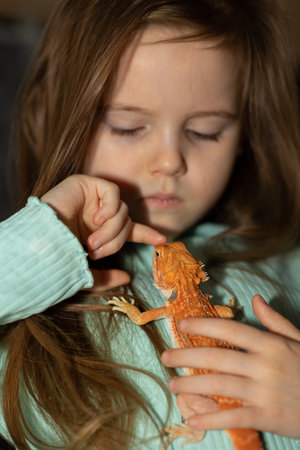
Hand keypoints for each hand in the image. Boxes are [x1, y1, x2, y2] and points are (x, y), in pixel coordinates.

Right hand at [41, 174, 165, 289]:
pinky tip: (96, 220)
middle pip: (127, 223)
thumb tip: (127, 278)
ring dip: (111, 230)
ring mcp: (91, 199)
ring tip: (92, 241)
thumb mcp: (84, 274)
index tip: (163, 240)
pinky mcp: (86, 184)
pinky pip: (113, 193)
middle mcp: (97, 214)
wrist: (37, 243)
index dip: (146, 233)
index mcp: (98, 231)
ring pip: (123, 211)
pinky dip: (110, 209)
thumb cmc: (56, 258)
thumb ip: (104, 279)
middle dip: (117, 241)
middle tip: (96, 251)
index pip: (128, 230)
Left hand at [161, 294, 299, 437]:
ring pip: (219, 385)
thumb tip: (255, 299)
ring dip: (191, 384)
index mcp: (270, 344)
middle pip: (217, 357)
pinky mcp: (266, 417)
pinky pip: (233, 417)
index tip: (182, 325)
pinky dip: (211, 419)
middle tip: (165, 357)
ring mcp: (264, 392)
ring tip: (173, 384)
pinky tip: (192, 420)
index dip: (203, 325)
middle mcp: (264, 365)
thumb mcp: (299, 340)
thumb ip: (275, 321)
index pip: (230, 329)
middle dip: (187, 356)